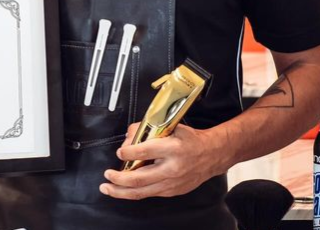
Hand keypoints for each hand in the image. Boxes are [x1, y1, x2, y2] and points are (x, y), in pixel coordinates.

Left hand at [99, 122, 223, 199]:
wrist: (211, 155)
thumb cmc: (191, 139)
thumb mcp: (173, 126)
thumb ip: (150, 129)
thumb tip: (130, 135)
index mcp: (172, 148)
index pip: (146, 152)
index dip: (129, 153)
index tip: (119, 151)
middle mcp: (171, 168)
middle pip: (140, 178)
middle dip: (119, 178)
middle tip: (107, 175)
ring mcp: (172, 183)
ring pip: (142, 191)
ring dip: (121, 191)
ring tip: (107, 188)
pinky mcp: (172, 191)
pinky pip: (149, 193)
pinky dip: (134, 192)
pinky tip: (124, 190)